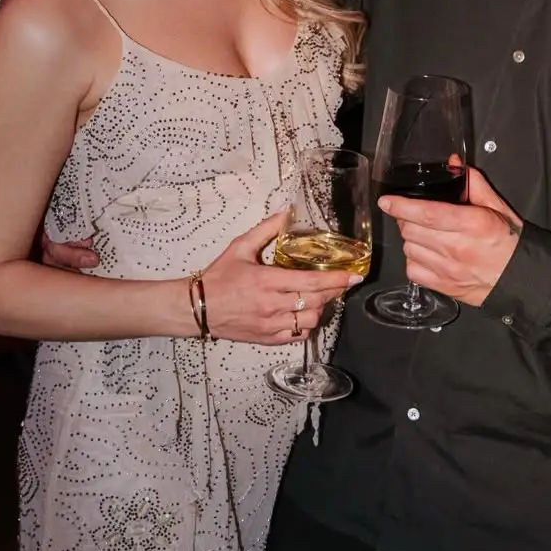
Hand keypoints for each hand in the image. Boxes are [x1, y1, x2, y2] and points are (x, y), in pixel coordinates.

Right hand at [41, 215, 359, 344]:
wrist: (197, 307)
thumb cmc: (218, 276)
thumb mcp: (240, 247)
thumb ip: (266, 229)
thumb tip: (286, 211)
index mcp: (267, 281)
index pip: (312, 283)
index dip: (337, 280)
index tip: (354, 276)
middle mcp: (271, 306)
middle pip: (316, 301)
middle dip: (333, 292)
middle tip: (341, 282)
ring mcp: (270, 325)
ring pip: (309, 320)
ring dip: (319, 308)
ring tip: (318, 296)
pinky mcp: (266, 338)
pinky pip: (297, 335)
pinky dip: (305, 324)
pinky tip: (302, 312)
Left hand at [379, 167, 521, 307]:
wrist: (520, 277)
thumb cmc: (509, 241)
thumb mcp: (497, 207)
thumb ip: (474, 183)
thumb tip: (454, 162)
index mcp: (471, 224)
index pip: (427, 213)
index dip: (402, 206)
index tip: (387, 201)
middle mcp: (457, 248)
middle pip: (412, 231)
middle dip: (405, 219)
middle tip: (412, 214)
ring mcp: (449, 270)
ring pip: (410, 249)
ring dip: (410, 239)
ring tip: (424, 234)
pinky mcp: (445, 286)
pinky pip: (413, 271)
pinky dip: (414, 260)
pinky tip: (426, 254)